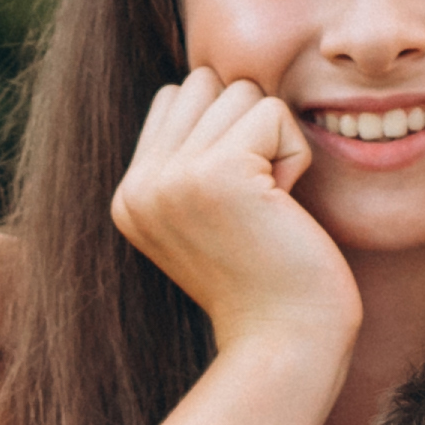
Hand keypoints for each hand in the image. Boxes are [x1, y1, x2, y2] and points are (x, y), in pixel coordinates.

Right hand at [108, 68, 360, 356]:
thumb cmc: (269, 280)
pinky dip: (294, 155)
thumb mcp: (211, 216)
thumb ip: (194, 156)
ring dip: (274, 141)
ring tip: (270, 204)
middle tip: (258, 201)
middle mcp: (138, 186)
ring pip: (241, 92)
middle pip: (205, 83)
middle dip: (248, 128)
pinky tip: (284, 207)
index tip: (240, 202)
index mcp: (130, 196)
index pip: (176, 97)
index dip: (226, 132)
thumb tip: (218, 83)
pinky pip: (273, 113)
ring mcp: (170, 179)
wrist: (285, 341)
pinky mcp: (216, 173)